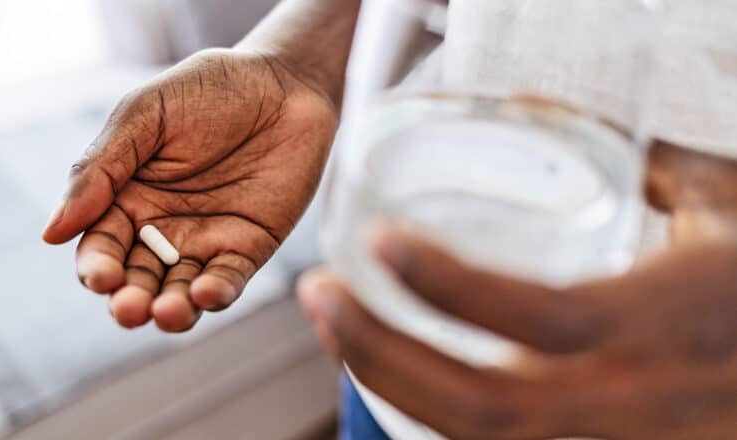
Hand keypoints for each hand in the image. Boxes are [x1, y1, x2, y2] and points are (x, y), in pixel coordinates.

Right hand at [44, 49, 336, 331]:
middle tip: (130, 308)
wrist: (283, 84)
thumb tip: (52, 233)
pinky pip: (230, 279)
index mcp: (127, 198)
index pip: (102, 246)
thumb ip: (100, 169)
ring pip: (181, 290)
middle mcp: (163, 228)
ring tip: (168, 313)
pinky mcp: (249, 246)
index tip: (101, 278)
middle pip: (138, 279)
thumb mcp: (145, 115)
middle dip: (131, 299)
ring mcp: (207, 241)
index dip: (98, 268)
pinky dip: (217, 292)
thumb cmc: (209, 90)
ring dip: (172, 309)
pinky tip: (206, 292)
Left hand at [298, 142, 736, 438]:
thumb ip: (648, 160)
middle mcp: (625, 397)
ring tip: (340, 332)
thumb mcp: (726, 206)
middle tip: (320, 296)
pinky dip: (436, 417)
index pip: (535, 316)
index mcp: (656, 320)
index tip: (380, 241)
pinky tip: (399, 374)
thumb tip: (554, 113)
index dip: (448, 284)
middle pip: (481, 406)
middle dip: (382, 353)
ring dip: (394, 387)